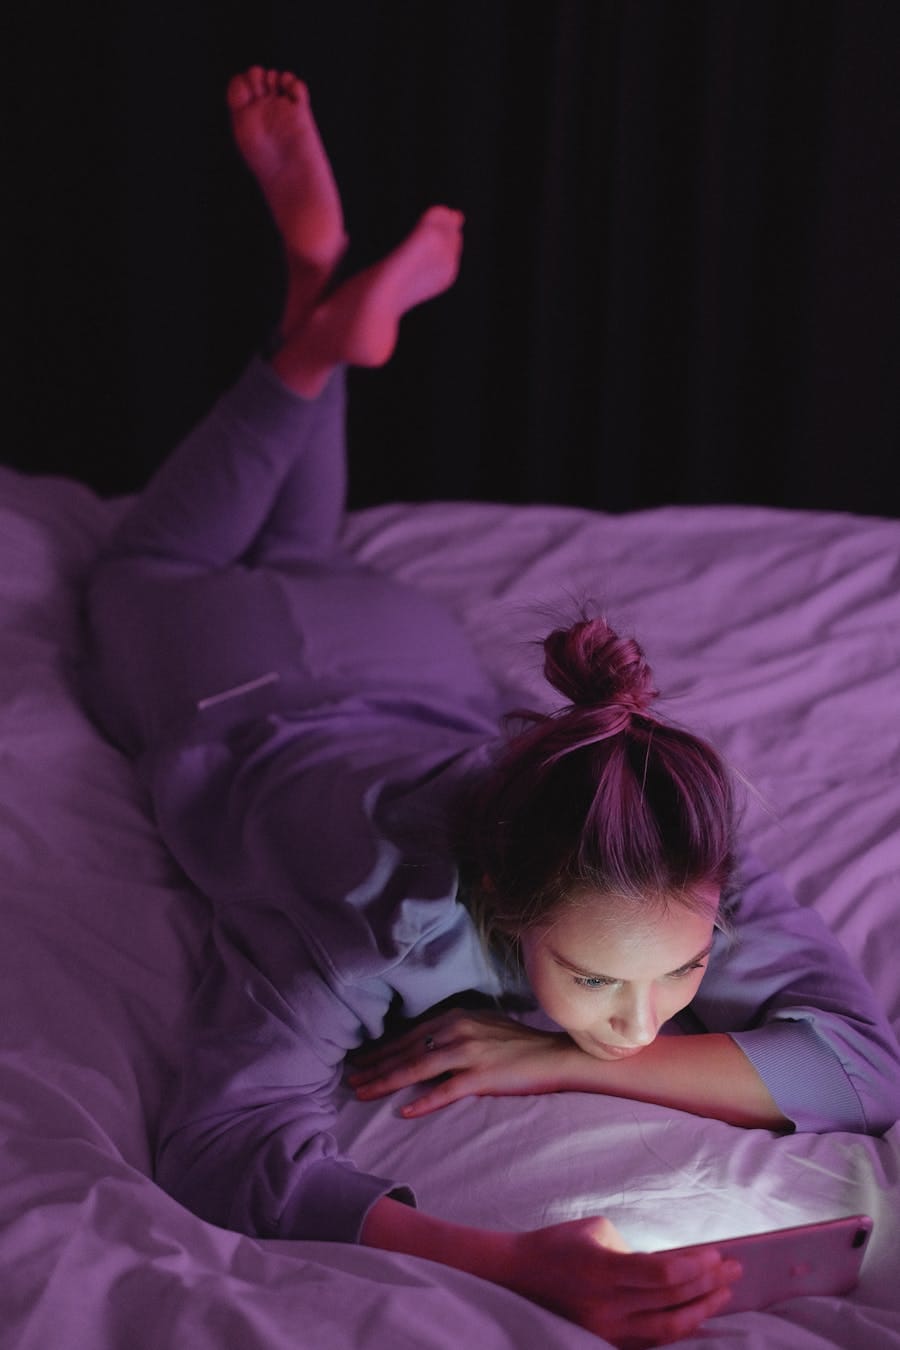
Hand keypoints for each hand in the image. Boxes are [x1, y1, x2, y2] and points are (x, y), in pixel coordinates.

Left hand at [347, 1007, 577, 1115]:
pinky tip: (405, 1110)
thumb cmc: (516, 1044)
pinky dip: (424, 1100)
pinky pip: (446, 1089)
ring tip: (363, 1092)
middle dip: (375, 1065)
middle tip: (349, 1080)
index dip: (381, 1050)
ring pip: (418, 1067)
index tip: (359, 1062)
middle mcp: (457, 1029)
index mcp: (454, 1017)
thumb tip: (421, 1046)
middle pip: (406, 1050)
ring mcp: (469, 1052)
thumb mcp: (479, 1027)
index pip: (408, 1035)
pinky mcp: (482, 1076)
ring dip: (387, 1081)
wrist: (553, 1055)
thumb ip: (450, 1033)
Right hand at [510, 1216, 739, 1348]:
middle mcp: (607, 1306)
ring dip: (701, 1311)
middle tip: (735, 1270)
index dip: (695, 1267)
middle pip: (672, 1302)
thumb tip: (670, 1264)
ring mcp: (607, 1330)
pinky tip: (697, 1315)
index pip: (662, 1275)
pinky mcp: (605, 1343)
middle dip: (708, 1285)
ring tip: (724, 1294)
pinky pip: (653, 1341)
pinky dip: (679, 1328)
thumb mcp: (596, 1232)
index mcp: (603, 1270)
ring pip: (668, 1329)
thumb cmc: (557, 1244)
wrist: (515, 1277)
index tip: (718, 1255)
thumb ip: (634, 1250)